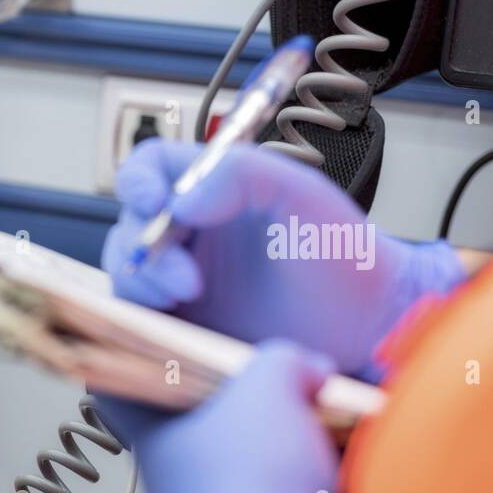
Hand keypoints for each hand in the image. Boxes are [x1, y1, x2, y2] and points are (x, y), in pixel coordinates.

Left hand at [98, 342, 362, 492]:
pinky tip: (335, 457)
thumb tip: (304, 368)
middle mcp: (172, 475)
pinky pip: (274, 490)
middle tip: (278, 373)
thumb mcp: (270, 388)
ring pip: (239, 453)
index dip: (132, 355)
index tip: (154, 336)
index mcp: (152, 436)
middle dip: (240, 391)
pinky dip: (301, 472)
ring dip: (279, 432)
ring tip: (318, 413)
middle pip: (193, 415)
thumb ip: (283, 360)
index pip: (117, 387)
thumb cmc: (255, 479)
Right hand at [102, 141, 464, 379]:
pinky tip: (175, 323)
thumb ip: (245, 175)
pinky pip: (139, 316)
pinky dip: (143, 317)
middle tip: (184, 277)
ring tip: (185, 298)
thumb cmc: (342, 256)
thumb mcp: (303, 195)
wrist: (364, 324)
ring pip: (129, 271)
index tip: (153, 202)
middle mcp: (190, 232)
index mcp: (213, 189)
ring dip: (145, 282)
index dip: (137, 181)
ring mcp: (181, 279)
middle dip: (146, 248)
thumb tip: (181, 200)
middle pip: (130, 224)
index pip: (150, 168)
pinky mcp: (181, 324)